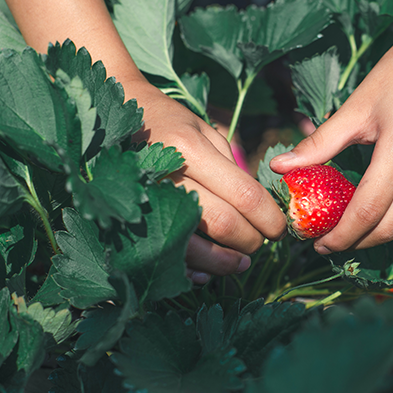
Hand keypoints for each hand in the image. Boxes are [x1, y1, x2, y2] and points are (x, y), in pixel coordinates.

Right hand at [126, 80, 286, 279]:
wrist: (112, 121)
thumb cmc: (168, 123)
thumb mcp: (204, 131)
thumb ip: (231, 168)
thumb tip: (258, 208)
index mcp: (188, 150)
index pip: (244, 194)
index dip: (268, 217)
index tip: (279, 227)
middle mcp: (166, 177)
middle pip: (223, 223)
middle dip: (251, 240)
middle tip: (261, 243)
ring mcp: (144, 202)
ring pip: (194, 247)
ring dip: (224, 262)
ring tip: (240, 262)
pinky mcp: (129, 222)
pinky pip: (164, 256)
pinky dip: (190, 270)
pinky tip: (207, 272)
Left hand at [270, 17, 392, 253]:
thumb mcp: (356, 106)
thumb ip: (319, 143)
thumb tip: (280, 166)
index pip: (367, 211)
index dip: (341, 235)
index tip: (317, 243)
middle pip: (390, 227)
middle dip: (356, 243)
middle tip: (328, 243)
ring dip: (377, 236)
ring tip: (348, 233)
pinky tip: (376, 216)